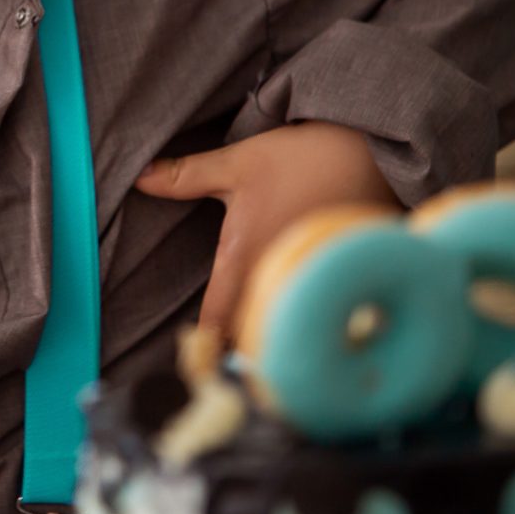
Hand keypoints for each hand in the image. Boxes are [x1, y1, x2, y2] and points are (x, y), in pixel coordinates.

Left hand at [132, 121, 399, 342]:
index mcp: (243, 259)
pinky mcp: (337, 284)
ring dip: (268, 339)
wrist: (374, 154)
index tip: (196, 358)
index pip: (215, 321)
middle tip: (222, 358)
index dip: (203, 344)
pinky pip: (314, 321)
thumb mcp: (238, 164)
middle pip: (249, 337)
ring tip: (259, 347)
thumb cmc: (302, 158)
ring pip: (282, 332)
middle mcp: (276, 282)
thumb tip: (140, 177)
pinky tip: (300, 325)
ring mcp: (309, 287)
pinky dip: (302, 327)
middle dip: (236, 348)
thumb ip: (187, 176)